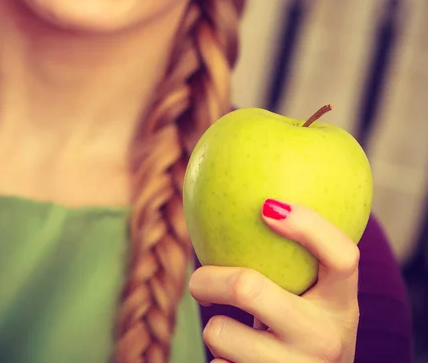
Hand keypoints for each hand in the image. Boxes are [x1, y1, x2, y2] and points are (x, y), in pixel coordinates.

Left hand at [189, 200, 359, 362]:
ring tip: (228, 329)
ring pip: (221, 332)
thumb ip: (295, 258)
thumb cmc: (307, 325)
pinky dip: (220, 359)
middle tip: (199, 281)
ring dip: (215, 328)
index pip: (342, 255)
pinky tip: (237, 360)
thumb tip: (247, 196)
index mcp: (343, 302)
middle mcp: (326, 337)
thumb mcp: (316, 295)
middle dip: (208, 279)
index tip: (267, 205)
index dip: (308, 225)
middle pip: (248, 288)